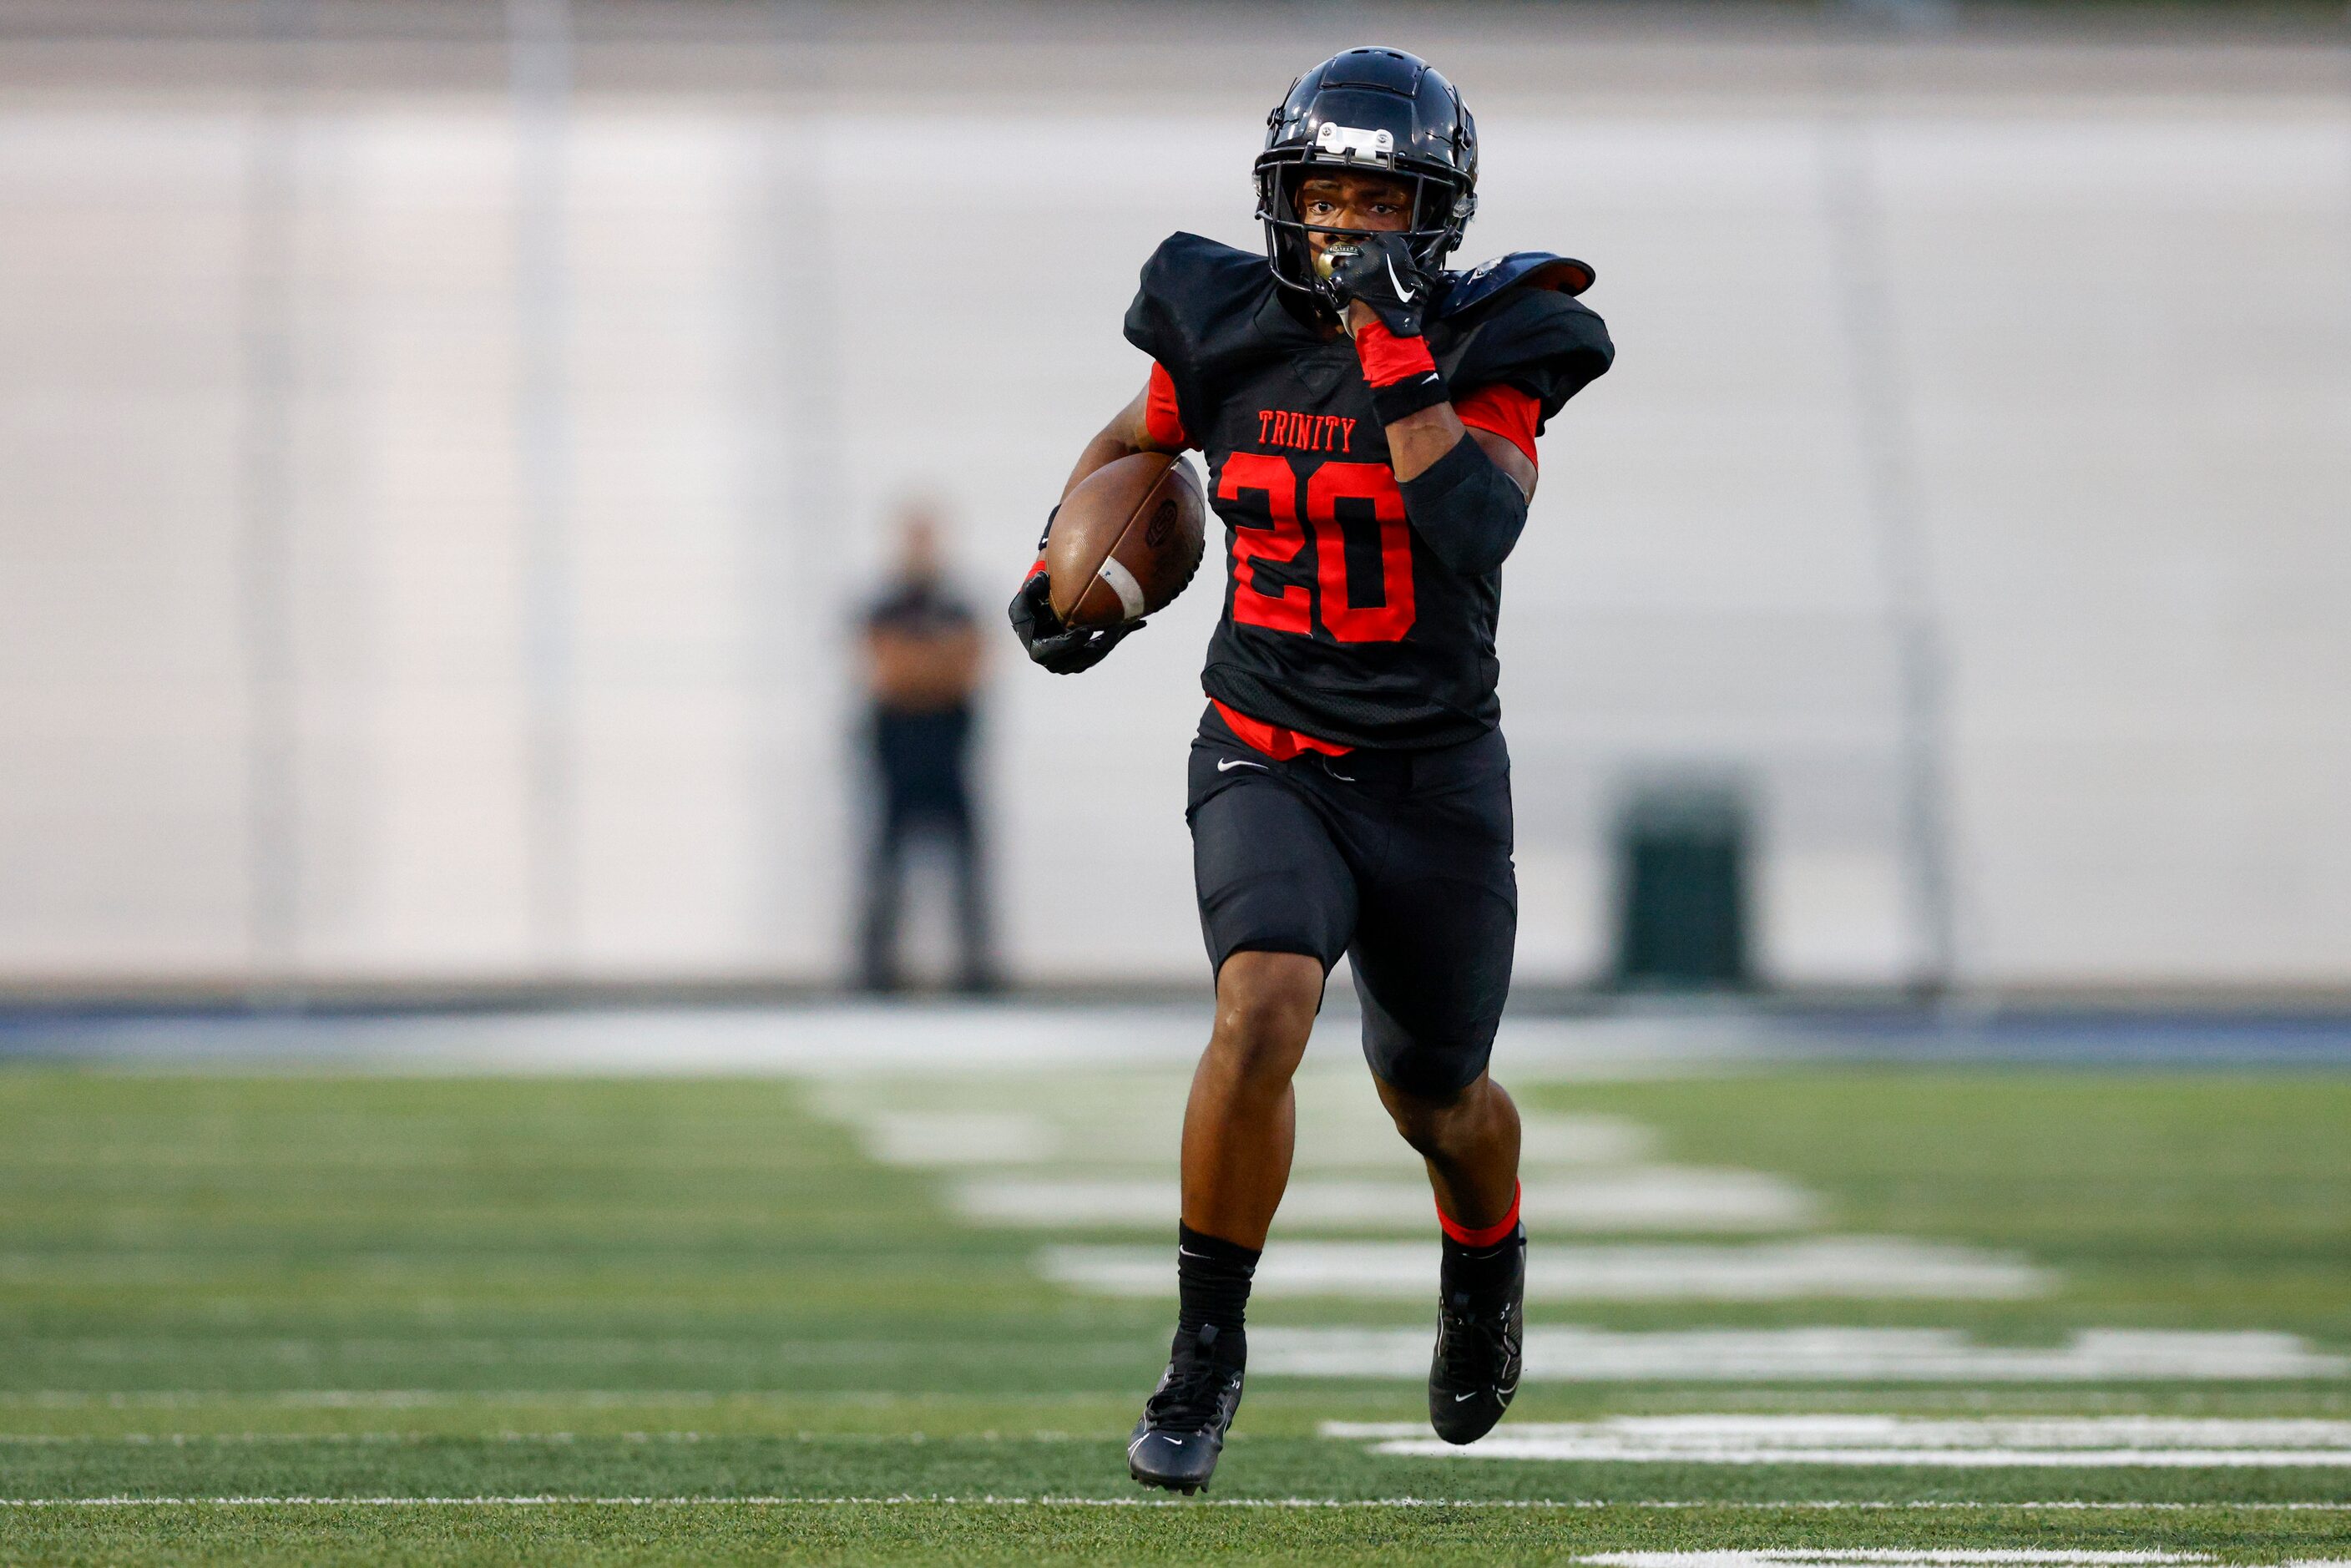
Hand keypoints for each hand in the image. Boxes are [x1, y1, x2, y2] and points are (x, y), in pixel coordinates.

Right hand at [1007, 571, 1141, 674]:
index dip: (1070, 643)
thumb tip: (1042, 579)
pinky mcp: (1086, 657)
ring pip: (1097, 654)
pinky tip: (1137, 623)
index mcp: (1039, 651)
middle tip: (1116, 628)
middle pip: (1083, 658)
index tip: (1086, 631)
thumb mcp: (1026, 598)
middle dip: (1102, 644)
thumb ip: (1030, 590)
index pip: (1054, 651)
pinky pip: (1104, 649)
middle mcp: (1056, 662)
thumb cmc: (1031, 608)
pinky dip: (1119, 636)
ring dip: (1114, 639)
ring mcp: (1073, 662)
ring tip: (1129, 623)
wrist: (1038, 618)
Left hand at [1318, 233, 1429, 338]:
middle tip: (1369, 273)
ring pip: (1350, 260)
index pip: (1384, 238)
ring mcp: (1359, 267)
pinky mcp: (1345, 279)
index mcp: (1396, 252)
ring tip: (1358, 283)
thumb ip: (1427, 260)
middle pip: (1365, 248)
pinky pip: (1339, 274)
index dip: (1381, 247)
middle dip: (1366, 258)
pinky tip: (1348, 289)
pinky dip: (1342, 281)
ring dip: (1353, 269)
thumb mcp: (1422, 279)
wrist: (1387, 329)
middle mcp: (1377, 255)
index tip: (1381, 257)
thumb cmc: (1407, 307)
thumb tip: (1442, 240)